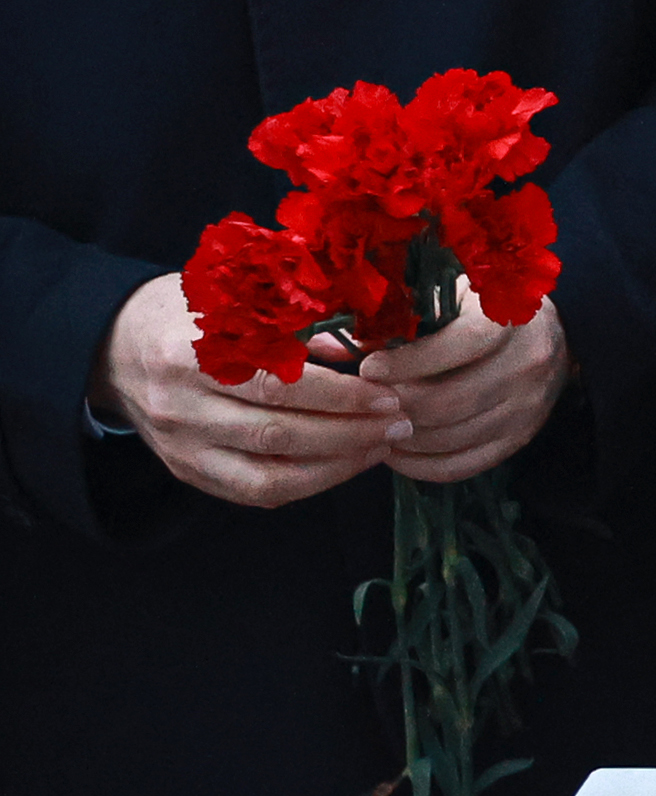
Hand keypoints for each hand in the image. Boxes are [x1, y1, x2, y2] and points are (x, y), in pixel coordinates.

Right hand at [83, 273, 402, 509]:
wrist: (117, 347)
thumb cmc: (193, 314)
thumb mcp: (237, 302)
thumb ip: (297, 327)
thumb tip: (363, 351)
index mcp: (191, 354)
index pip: (278, 386)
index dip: (341, 396)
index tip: (388, 395)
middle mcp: (180, 406)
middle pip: (275, 435)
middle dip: (349, 434)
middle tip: (399, 424)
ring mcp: (180, 446)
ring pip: (264, 476)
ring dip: (334, 467)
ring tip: (381, 447)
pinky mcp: (184, 471)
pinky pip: (248, 493)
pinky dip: (303, 485)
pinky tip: (343, 466)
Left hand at [356, 285, 570, 483]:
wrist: (548, 334)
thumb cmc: (480, 310)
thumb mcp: (442, 301)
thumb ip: (385, 323)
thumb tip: (320, 348)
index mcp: (508, 320)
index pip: (459, 346)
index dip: (408, 362)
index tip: (368, 369)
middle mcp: (526, 364)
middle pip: (450, 401)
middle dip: (396, 407)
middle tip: (364, 405)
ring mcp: (527, 406)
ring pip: (452, 437)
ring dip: (403, 439)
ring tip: (373, 427)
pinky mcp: (520, 438)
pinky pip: (463, 466)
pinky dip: (421, 465)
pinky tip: (396, 451)